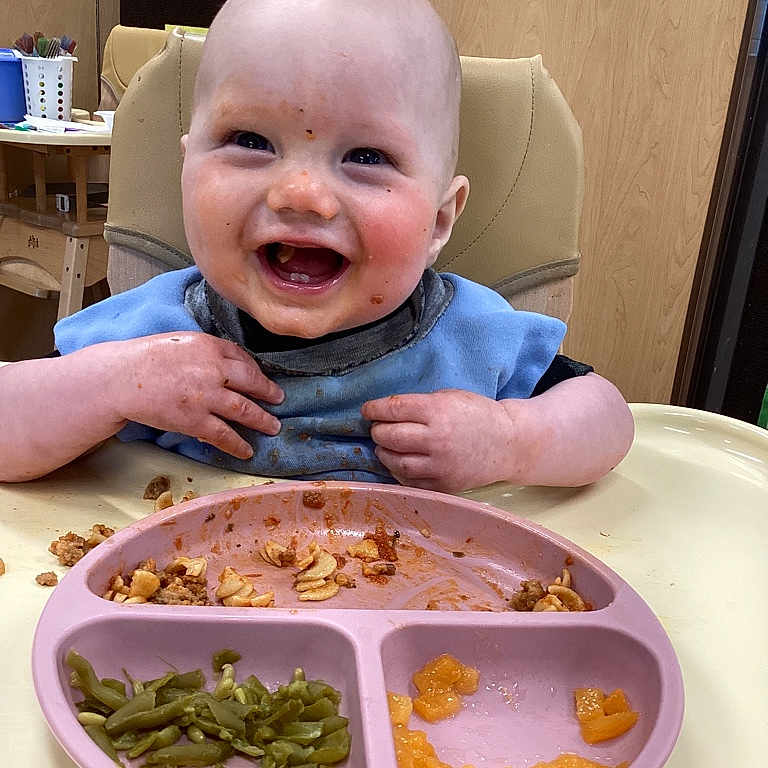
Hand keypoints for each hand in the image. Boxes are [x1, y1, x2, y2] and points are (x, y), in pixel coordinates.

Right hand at [105, 332, 283, 458]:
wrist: (121, 378)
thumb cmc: (148, 358)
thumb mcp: (183, 342)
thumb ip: (210, 351)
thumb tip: (235, 364)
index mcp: (209, 346)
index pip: (242, 358)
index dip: (256, 371)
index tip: (262, 380)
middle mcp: (212, 370)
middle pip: (250, 382)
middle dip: (268, 393)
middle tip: (280, 400)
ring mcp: (205, 397)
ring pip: (243, 410)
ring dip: (262, 420)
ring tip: (273, 427)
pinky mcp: (194, 420)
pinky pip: (223, 434)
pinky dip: (238, 443)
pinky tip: (247, 449)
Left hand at [362, 389, 523, 492]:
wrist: (508, 443)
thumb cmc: (477, 415)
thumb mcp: (449, 397)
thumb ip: (420, 405)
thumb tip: (387, 412)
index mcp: (437, 410)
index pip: (393, 409)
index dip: (374, 409)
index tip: (367, 410)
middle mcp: (437, 438)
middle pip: (390, 436)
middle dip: (377, 431)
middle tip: (377, 428)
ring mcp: (440, 464)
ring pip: (396, 461)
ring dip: (384, 452)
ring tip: (385, 446)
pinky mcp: (444, 484)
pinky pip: (410, 481)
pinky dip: (399, 472)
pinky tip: (399, 462)